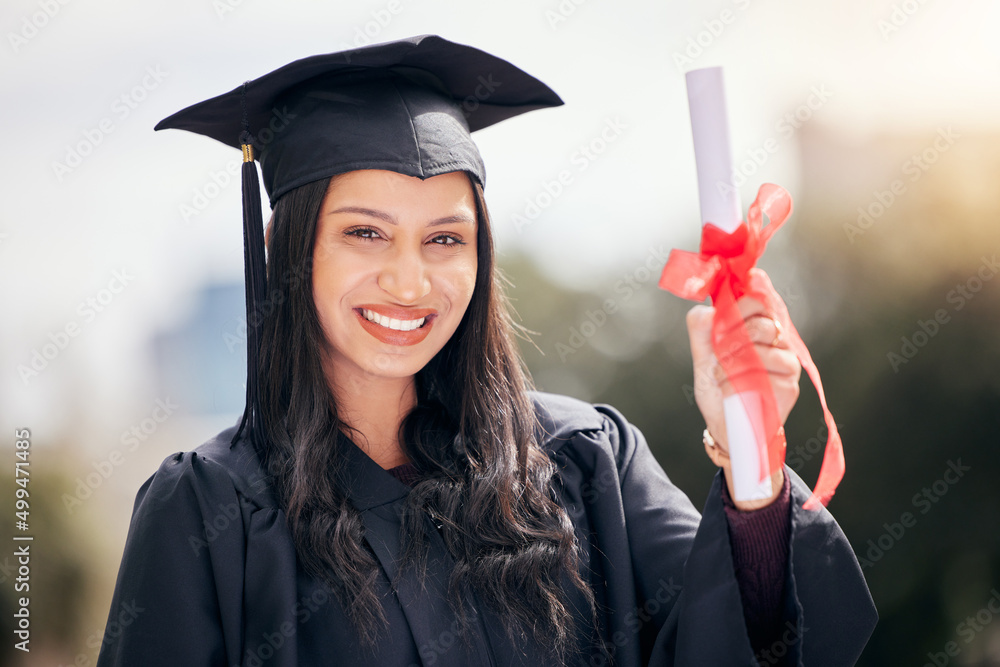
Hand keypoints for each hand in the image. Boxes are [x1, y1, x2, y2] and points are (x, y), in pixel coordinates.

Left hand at [686, 294, 800, 508]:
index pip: (762, 298)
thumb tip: (706, 310)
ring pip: (763, 346)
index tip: (724, 313)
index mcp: (760, 327)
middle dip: (733, 332)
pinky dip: (739, 382)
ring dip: (732, 360)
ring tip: (719, 374)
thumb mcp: (703, 357)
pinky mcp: (789, 386)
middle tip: (718, 349)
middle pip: (764, 320)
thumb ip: (702, 330)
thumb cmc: (718, 387)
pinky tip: (730, 390)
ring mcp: (787, 363)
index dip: (743, 300)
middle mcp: (779, 341)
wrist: (726, 426)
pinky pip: (765, 374)